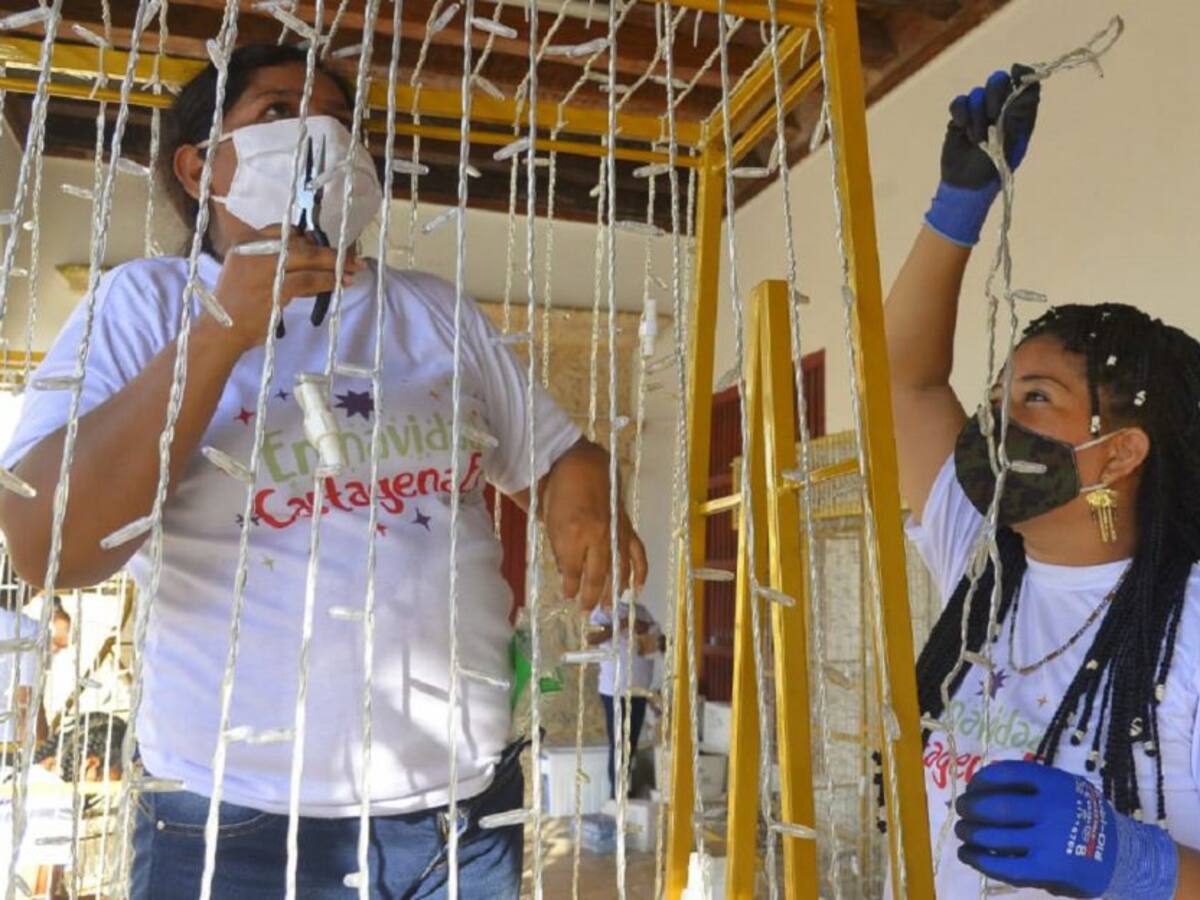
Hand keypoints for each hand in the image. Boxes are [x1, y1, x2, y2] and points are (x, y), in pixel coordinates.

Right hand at [209, 226, 363, 351]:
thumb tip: (311, 255)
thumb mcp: (248, 270)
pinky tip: (341, 283)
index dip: (308, 238)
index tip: (324, 245)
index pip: (284, 230)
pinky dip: (328, 280)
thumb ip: (272, 259)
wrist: (222, 330)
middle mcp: (254, 249)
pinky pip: (309, 280)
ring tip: (354, 270)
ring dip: (336, 264)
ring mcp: (265, 267)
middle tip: (352, 257)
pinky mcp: (276, 287)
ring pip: (309, 258)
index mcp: (246, 241)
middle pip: (300, 242)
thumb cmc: (237, 303)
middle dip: (328, 250)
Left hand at [540, 441, 647, 610]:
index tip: (568, 597)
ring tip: (608, 606)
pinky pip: (636, 552)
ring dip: (613, 590)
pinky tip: (636, 587)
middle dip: (590, 596)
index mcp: (572, 533)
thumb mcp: (549, 522)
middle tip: (586, 611)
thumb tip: (568, 576)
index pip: (572, 571)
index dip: (570, 588)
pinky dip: (639, 570)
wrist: (582, 463)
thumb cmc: (559, 492)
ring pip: (617, 568)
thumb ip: (560, 551)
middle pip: (597, 575)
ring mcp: (615, 532)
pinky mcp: (626, 527)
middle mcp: (597, 535)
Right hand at [925, 64, 1039, 246]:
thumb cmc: (995, 165)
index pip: (1025, 83)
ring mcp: (978, 112)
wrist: (966, 185)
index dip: (1021, 74)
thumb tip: (1020, 72)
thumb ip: (1019, 106)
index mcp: (1020, 113)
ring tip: (976, 137)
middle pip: (998, 81)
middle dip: (994, 96)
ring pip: (977, 93)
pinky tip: (962, 128)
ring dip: (976, 115)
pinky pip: (959, 101)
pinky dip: (961, 113)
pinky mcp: (960, 117)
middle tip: (992, 115)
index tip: (1015, 73)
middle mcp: (1000, 109)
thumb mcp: (1013, 137)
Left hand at [956, 760, 1177, 898]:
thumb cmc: (1084, 818)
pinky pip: (1004, 866)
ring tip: (963, 832)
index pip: (1006, 774)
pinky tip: (967, 855)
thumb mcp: (1066, 788)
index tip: (972, 787)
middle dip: (969, 808)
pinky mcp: (1048, 870)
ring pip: (994, 836)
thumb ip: (1032, 786)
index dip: (981, 780)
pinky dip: (979, 860)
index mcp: (1054, 782)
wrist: (1123, 855)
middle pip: (995, 807)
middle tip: (961, 809)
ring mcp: (1049, 840)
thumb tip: (980, 789)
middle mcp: (1051, 808)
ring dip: (970, 833)